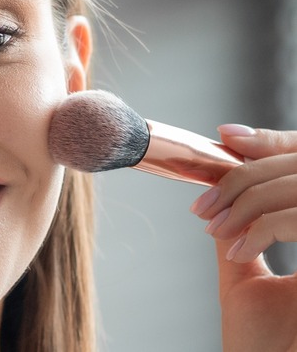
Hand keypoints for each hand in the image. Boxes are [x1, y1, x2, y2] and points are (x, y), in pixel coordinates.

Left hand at [190, 125, 296, 351]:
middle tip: (205, 203)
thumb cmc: (262, 341)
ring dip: (250, 202)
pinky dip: (265, 227)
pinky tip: (239, 248)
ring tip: (215, 227)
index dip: (271, 147)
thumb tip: (220, 201)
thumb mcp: (246, 280)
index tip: (226, 144)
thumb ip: (242, 236)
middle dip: (246, 177)